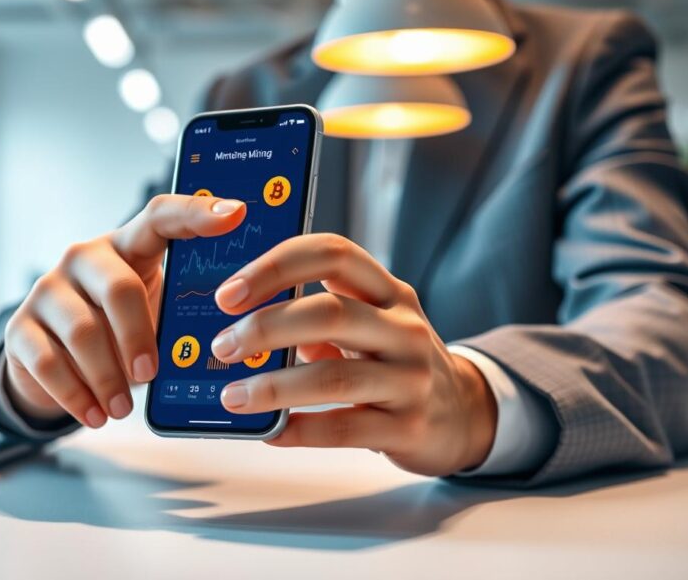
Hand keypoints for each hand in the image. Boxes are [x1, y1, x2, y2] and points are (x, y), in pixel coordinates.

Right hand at [3, 195, 247, 427]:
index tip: (236, 214)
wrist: (50, 360)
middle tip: (153, 373)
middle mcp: (84, 258)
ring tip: (123, 410)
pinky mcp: (19, 327)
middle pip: (119, 288)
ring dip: (108, 378)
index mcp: (128, 246)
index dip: (197, 213)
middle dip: (140, 337)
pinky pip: (48, 363)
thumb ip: (179, 316)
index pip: (161, 216)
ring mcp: (47, 289)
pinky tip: (95, 415)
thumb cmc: (118, 332)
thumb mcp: (151, 315)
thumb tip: (229, 343)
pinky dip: (76, 396)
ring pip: (82, 332)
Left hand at [211, 234, 496, 475]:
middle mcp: (404, 328)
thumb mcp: (372, 323)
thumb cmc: (396, 362)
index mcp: (388, 292)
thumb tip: (240, 320)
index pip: (332, 255)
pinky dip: (300, 430)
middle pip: (328, 313)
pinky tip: (271, 432)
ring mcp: (411, 378)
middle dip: (265, 328)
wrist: (464, 414)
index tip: (228, 293)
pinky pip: (345, 428)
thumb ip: (318, 313)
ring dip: (273, 387)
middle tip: (223, 346)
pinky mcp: (409, 427)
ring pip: (333, 377)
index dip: (275, 267)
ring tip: (233, 396)